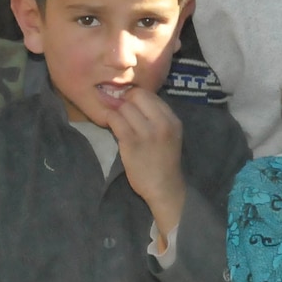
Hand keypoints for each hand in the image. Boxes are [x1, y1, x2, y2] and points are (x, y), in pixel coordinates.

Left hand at [100, 86, 186, 239]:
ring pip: (124, 107)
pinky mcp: (130, 142)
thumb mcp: (170, 135)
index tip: (130, 105)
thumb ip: (157, 118)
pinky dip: (109, 119)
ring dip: (116, 111)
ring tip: (115, 120)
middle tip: (120, 111)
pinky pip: (115, 120)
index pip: (150, 94)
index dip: (136, 97)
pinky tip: (110, 124)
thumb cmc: (164, 162)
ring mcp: (146, 132)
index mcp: (173, 120)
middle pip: (137, 96)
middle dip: (125, 101)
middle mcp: (162, 123)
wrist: (164, 187)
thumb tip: (133, 100)